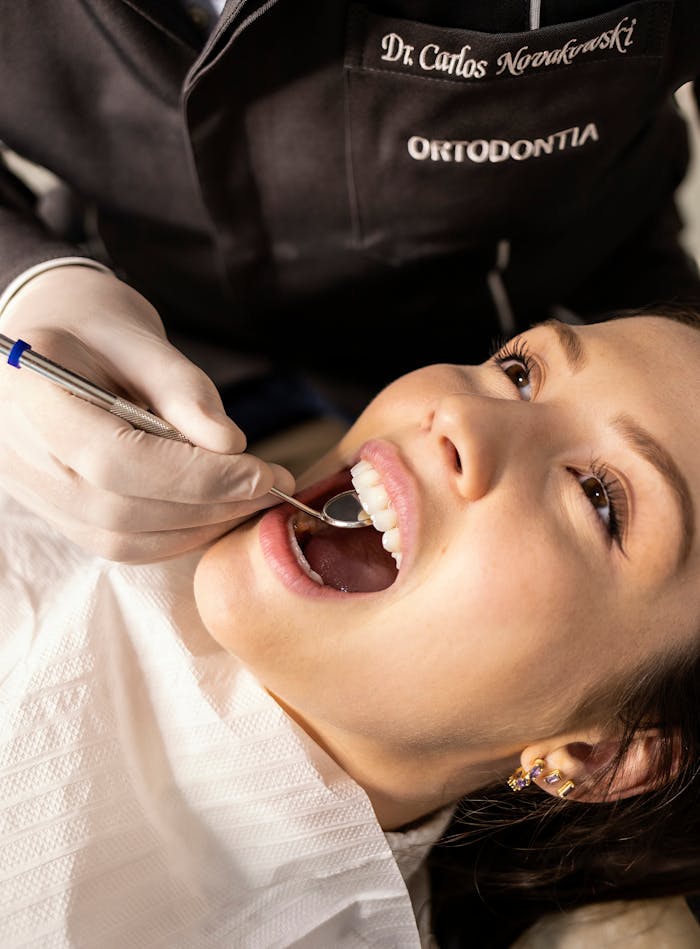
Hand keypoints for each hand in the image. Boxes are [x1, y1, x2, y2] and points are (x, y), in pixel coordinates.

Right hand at [0, 265, 294, 561]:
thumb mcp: (140, 339)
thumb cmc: (96, 327)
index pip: (115, 459)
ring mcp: (33, 490)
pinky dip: (175, 535)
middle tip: (269, 486)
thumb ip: (183, 390)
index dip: (195, 476)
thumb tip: (230, 445)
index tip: (260, 473)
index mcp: (29, 393)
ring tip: (248, 497)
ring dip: (197, 526)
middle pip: (120, 507)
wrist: (52, 336)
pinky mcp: (56, 512)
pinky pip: (118, 543)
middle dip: (207, 503)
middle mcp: (20, 452)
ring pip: (121, 537)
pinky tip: (214, 509)